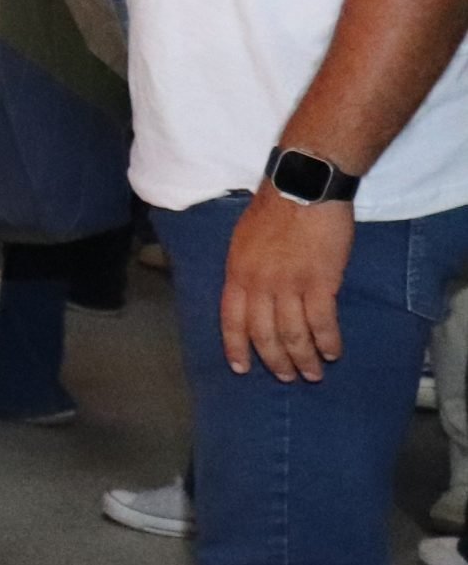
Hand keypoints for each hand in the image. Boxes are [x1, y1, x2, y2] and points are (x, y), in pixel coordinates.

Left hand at [222, 189, 353, 382]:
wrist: (303, 187)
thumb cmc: (274, 209)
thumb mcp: (243, 241)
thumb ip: (245, 271)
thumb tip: (251, 295)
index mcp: (237, 274)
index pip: (231, 321)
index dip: (236, 348)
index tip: (241, 368)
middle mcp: (259, 285)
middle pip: (264, 334)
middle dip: (276, 361)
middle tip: (288, 377)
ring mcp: (289, 285)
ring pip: (293, 334)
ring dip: (304, 358)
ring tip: (313, 373)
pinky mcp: (320, 281)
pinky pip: (322, 322)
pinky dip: (328, 341)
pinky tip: (333, 352)